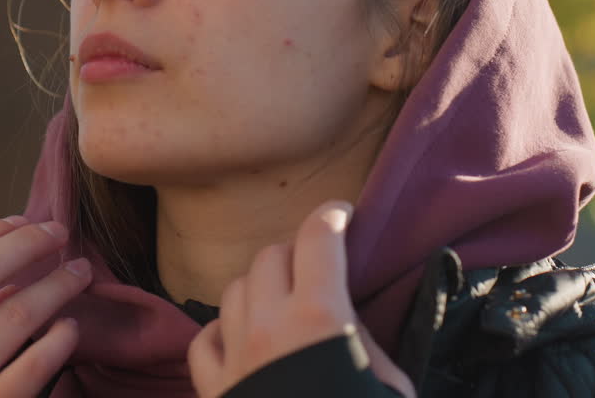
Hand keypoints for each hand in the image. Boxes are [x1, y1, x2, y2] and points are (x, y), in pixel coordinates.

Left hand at [186, 201, 414, 397]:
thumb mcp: (389, 381)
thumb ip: (366, 336)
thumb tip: (349, 311)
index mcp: (319, 316)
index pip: (317, 237)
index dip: (331, 216)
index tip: (343, 214)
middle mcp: (269, 326)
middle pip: (270, 257)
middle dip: (295, 253)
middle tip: (315, 265)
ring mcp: (235, 357)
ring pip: (233, 291)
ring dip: (258, 287)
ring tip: (281, 301)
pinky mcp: (214, 390)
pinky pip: (205, 339)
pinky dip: (221, 330)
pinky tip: (240, 338)